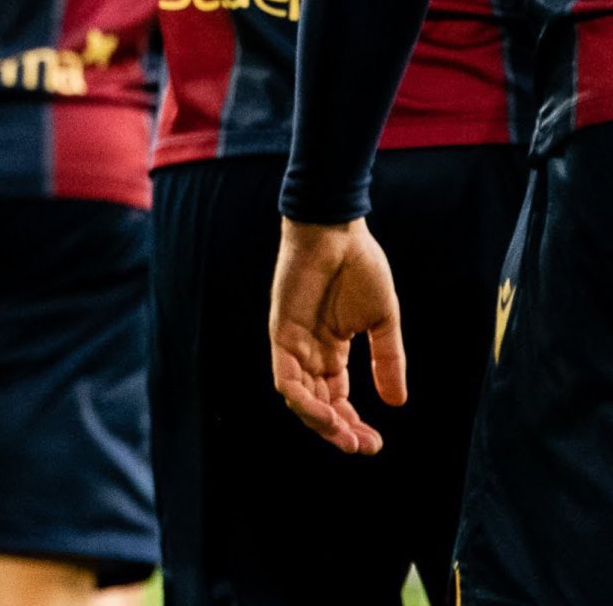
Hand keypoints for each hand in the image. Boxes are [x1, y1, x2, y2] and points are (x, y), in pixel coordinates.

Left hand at [268, 216, 405, 454]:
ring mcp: (293, 342)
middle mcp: (310, 350)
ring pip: (299, 397)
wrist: (336, 230)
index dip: (353, 423)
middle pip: (318, 403)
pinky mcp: (281, 331)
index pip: (337, 397)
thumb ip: (387, 360)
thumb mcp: (381, 321)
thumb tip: (397, 404)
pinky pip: (286, 376)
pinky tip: (326, 415)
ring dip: (322, 423)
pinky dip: (302, 400)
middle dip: (339, 430)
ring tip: (347, 439)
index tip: (376, 443)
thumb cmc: (359, 265)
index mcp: (332, 348)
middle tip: (363, 447)